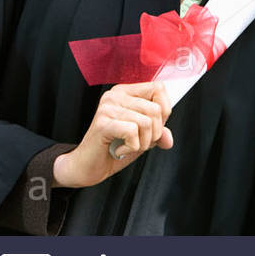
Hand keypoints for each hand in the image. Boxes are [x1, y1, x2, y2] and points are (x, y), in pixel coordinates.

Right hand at [53, 82, 173, 188]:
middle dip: (155, 133)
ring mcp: (107, 108)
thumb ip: (158, 132)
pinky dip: (132, 146)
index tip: (154, 126)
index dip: (165, 110)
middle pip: (156, 109)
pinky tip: (119, 149)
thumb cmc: (112, 148)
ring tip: (128, 146)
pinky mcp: (102, 123)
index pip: (159, 88)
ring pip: (146, 122)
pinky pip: (133, 131)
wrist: (86, 167)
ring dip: (143, 142)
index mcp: (125, 92)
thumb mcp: (142, 137)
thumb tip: (168, 139)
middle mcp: (115, 96)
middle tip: (139, 142)